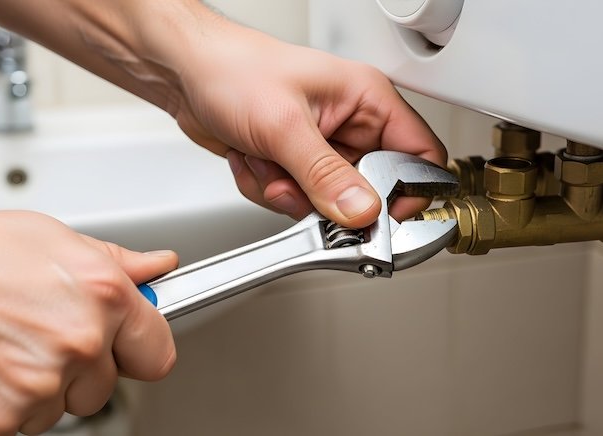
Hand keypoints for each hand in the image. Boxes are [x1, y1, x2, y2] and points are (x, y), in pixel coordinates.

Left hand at [0, 0, 445, 227]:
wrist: (182, 73)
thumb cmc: (232, 69)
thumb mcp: (284, 126)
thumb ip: (327, 176)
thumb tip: (363, 211)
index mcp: (367, 100)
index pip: (420, 155)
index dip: (409, 193)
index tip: (380, 218)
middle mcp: (351, 124)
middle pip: (371, 189)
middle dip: (327, 198)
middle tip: (301, 189)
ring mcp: (323, 147)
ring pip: (329, 202)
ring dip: (290, 194)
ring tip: (267, 163)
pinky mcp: (296, 163)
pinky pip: (297, 201)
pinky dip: (269, 189)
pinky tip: (254, 160)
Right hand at [0, 210, 177, 434]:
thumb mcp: (55, 240)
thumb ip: (116, 263)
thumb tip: (155, 269)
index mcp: (103, 296)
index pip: (157, 352)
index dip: (140, 348)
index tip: (129, 344)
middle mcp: (79, 343)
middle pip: (106, 384)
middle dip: (82, 367)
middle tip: (42, 333)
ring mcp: (40, 385)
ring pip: (62, 406)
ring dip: (42, 386)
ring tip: (6, 342)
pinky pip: (20, 423)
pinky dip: (5, 404)